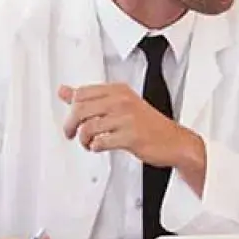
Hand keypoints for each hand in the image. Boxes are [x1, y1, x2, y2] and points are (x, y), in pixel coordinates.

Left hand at [59, 83, 202, 169]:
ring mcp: (126, 118)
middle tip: (71, 134)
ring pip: (88, 127)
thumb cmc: (148, 124)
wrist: (174, 142)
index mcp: (118, 91)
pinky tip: (100, 147)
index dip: (72, 108)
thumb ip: (90, 98)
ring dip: (84, 139)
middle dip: (71, 125)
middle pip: (81, 109)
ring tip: (89, 143)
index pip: (82, 93)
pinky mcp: (130, 136)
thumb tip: (64, 91)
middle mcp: (122, 101)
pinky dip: (95, 147)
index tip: (73, 119)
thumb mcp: (119, 104)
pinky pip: (101, 142)